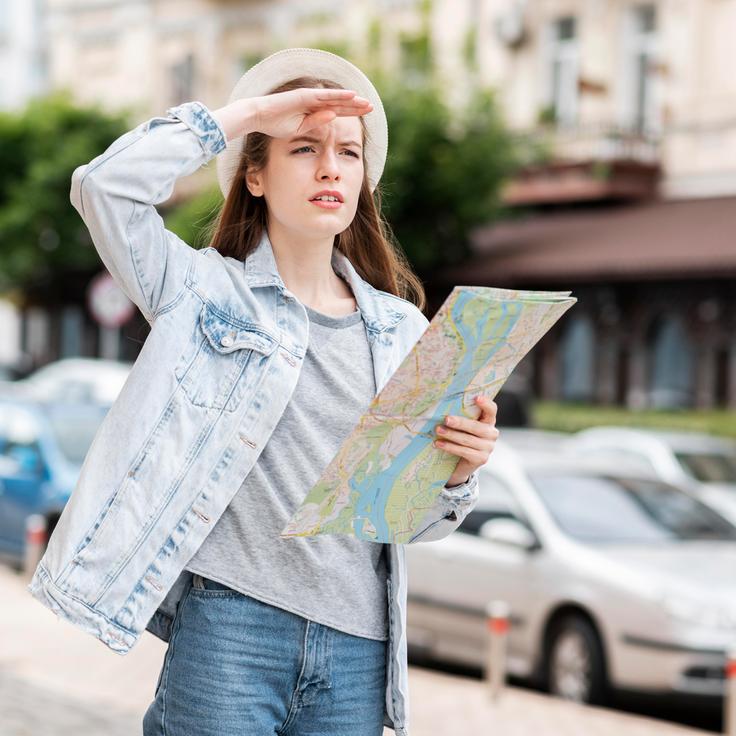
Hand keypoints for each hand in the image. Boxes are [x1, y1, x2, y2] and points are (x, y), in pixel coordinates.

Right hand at [252, 87, 372, 138]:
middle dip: (356, 106)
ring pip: (335, 99)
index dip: (351, 112)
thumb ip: (316, 123)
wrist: (258, 117)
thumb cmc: (275, 124)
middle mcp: (314, 102)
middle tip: (372, 107)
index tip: (365, 115)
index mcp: (313, 111)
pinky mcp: (304, 96)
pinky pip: (325, 96)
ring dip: (352, 100)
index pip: (336, 111)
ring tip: (366, 102)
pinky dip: (338, 96)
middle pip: (339, 104)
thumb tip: (333, 118)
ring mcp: (309, 97)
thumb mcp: (300, 128)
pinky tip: (352, 95)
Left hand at [434, 395, 499, 486]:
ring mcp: (488, 447)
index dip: (486, 404)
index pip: (491, 410)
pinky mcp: (481, 459)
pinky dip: (450, 447)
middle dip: (460, 423)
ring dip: (451, 435)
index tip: (476, 398)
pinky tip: (439, 443)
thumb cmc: (460, 437)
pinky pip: (464, 451)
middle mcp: (491, 434)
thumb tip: (441, 405)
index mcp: (488, 421)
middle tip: (446, 419)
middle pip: (477, 427)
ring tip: (438, 430)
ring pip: (468, 439)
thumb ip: (460, 416)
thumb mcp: (462, 426)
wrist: (460, 463)